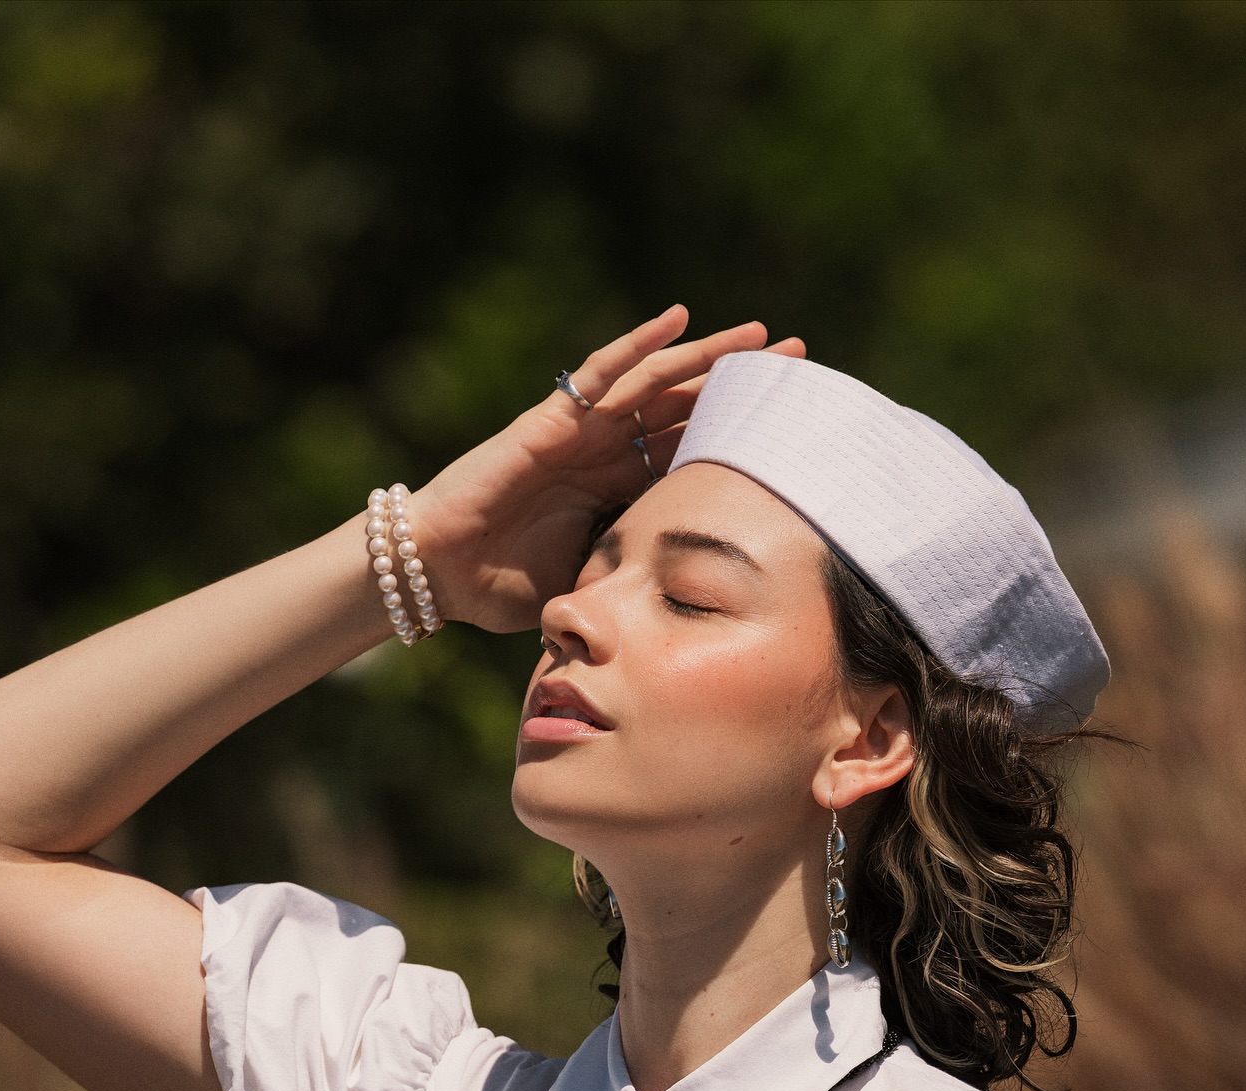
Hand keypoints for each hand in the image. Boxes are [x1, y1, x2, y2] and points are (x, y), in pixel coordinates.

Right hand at [406, 305, 804, 631]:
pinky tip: (681, 319)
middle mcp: (607, 453)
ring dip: (709, 358)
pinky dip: (640, 344)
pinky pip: (603, 373)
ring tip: (762, 336)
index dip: (739, 441)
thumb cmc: (506, 585)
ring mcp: (582, 432)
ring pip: (658, 383)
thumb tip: (692, 615)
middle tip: (802, 365)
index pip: (691, 456)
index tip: (793, 434)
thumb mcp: (590, 583)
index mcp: (618, 491)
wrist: (443, 573)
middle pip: (688, 410)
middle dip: (742, 389)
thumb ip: (633, 580)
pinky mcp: (553, 420)